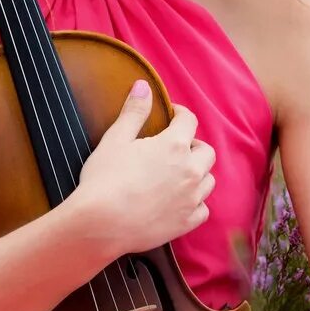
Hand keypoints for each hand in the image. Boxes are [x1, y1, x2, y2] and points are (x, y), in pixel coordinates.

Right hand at [71, 79, 215, 258]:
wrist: (101, 224)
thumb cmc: (105, 180)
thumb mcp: (115, 139)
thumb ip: (134, 112)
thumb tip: (144, 86)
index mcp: (174, 145)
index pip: (189, 121)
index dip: (181, 114)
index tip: (172, 116)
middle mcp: (190, 171)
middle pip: (206, 152)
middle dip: (193, 146)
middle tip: (175, 148)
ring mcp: (191, 198)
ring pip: (208, 180)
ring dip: (198, 174)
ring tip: (179, 174)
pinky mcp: (187, 222)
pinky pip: (203, 209)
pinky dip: (195, 202)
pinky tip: (181, 201)